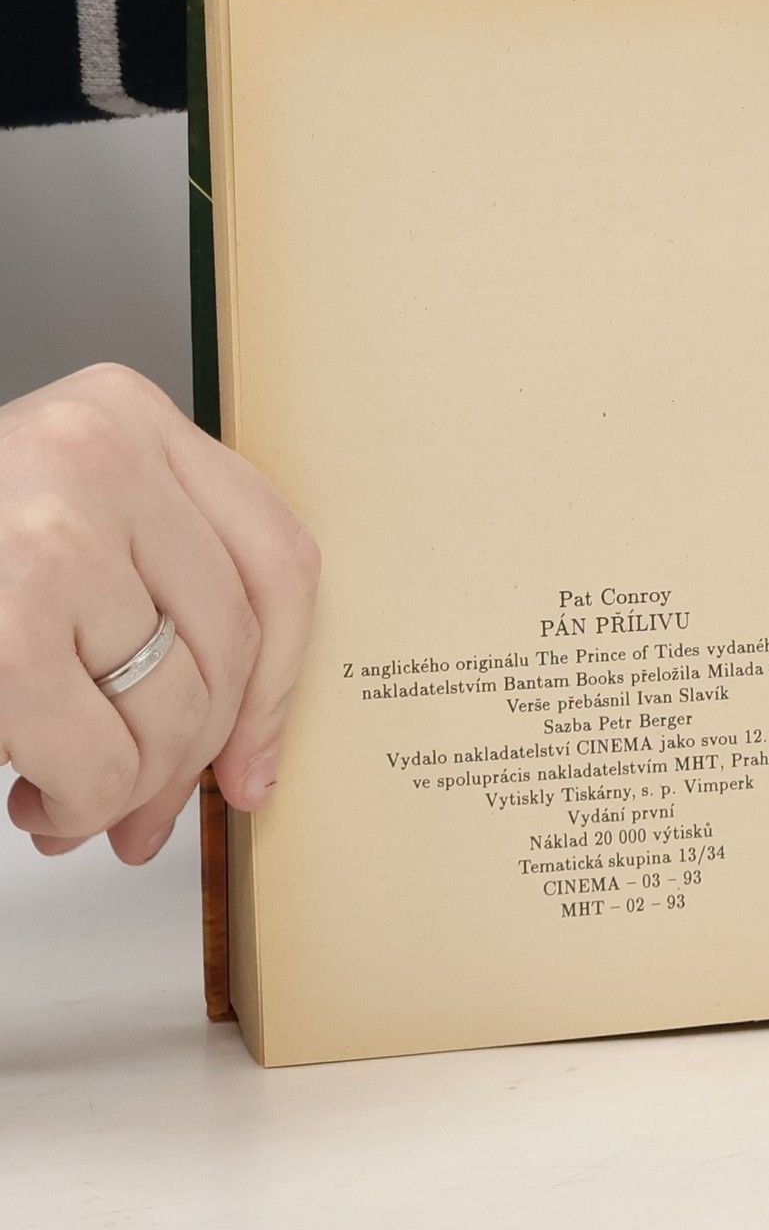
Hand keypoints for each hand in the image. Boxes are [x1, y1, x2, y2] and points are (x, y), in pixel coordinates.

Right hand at [0, 365, 318, 863]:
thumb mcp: (59, 528)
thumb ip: (151, 591)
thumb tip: (245, 749)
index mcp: (125, 414)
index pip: (275, 557)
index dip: (280, 679)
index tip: (254, 756)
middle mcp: (97, 452)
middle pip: (230, 642)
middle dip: (192, 756)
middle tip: (146, 815)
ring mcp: (51, 532)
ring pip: (175, 706)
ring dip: (130, 789)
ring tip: (73, 803)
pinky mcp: (7, 626)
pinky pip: (102, 755)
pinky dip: (83, 802)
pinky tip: (36, 799)